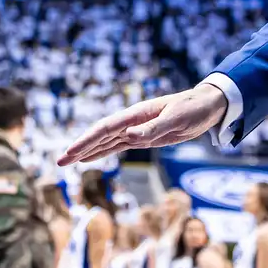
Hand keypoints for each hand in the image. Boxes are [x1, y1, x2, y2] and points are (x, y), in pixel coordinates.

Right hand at [59, 84, 227, 165]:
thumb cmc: (193, 108)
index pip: (105, 128)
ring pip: (105, 141)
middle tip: (59, 163)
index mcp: (136, 114)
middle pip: (99, 135)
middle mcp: (132, 121)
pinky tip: (90, 158)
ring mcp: (136, 129)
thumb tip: (129, 137)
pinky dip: (102, 152)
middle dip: (79, 148)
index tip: (70, 153)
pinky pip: (117, 146)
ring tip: (67, 162)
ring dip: (86, 151)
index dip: (86, 141)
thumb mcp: (176, 119)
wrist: (207, 105)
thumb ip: (153, 128)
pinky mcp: (143, 137)